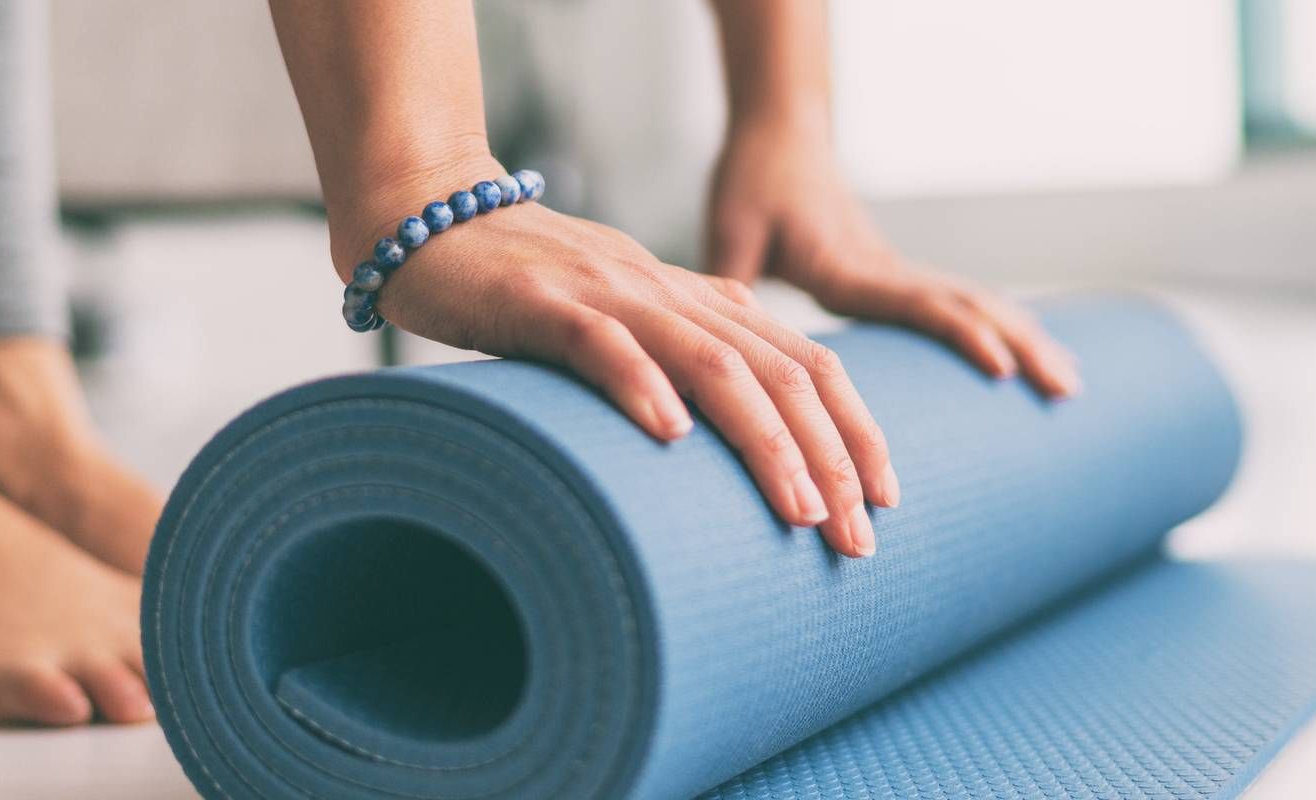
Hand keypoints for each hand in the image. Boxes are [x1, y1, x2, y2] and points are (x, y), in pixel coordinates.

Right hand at [327, 162, 897, 556]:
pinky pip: (603, 344)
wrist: (428, 219)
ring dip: (765, 440)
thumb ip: (675, 365)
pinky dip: (642, 386)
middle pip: (780, 372)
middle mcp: (671, 295)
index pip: (807, 363)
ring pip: (713, 363)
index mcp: (700, 303)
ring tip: (799, 507)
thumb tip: (720, 446)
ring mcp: (611, 296)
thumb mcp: (622, 326)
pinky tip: (672, 435)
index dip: (856, 429)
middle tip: (857, 537)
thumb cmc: (524, 288)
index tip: (887, 500)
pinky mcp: (542, 303)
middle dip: (833, 457)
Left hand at [706, 126, 1081, 397]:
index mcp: (848, 265)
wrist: (781, 137)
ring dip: (1026, 340)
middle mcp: (885, 269)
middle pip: (967, 306)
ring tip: (1070, 385)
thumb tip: (718, 341)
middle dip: (1020, 347)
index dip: (960, 333)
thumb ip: (728, 276)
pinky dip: (1003, 329)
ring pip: (976, 304)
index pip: (917, 301)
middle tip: (1067, 391)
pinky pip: (962, 303)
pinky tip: (1030, 357)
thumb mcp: (730, 229)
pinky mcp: (898, 276)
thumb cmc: (753, 183)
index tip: (1001, 367)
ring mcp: (898, 272)